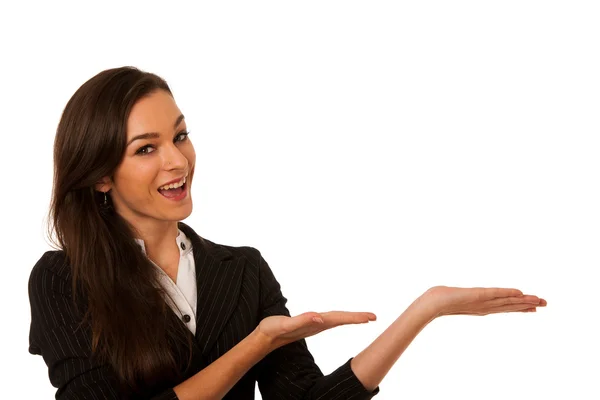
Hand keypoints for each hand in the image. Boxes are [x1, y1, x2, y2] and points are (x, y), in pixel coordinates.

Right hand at [256, 311, 376, 349]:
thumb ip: (303, 321)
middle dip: (357, 317)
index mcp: (316, 324)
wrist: (265, 338)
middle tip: (374, 316)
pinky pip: (328, 319)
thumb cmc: (274, 330)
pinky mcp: (309, 323)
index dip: (355, 317)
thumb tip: (320, 317)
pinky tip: (342, 318)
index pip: (340, 318)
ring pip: (336, 319)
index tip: (370, 318)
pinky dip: (339, 318)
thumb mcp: (287, 325)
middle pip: (341, 319)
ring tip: (363, 318)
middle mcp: (318, 324)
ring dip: (350, 318)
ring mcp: (314, 324)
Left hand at [420, 286, 546, 316]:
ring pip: (507, 301)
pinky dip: (506, 293)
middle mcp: (485, 307)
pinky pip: (495, 294)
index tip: (535, 308)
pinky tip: (518, 292)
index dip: (521, 307)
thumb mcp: (458, 300)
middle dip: (528, 304)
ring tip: (538, 300)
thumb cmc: (442, 302)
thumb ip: (465, 299)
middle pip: (510, 305)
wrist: (432, 304)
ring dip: (523, 300)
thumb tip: (468, 297)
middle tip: (545, 303)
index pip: (506, 307)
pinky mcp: (477, 295)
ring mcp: (482, 302)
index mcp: (483, 308)